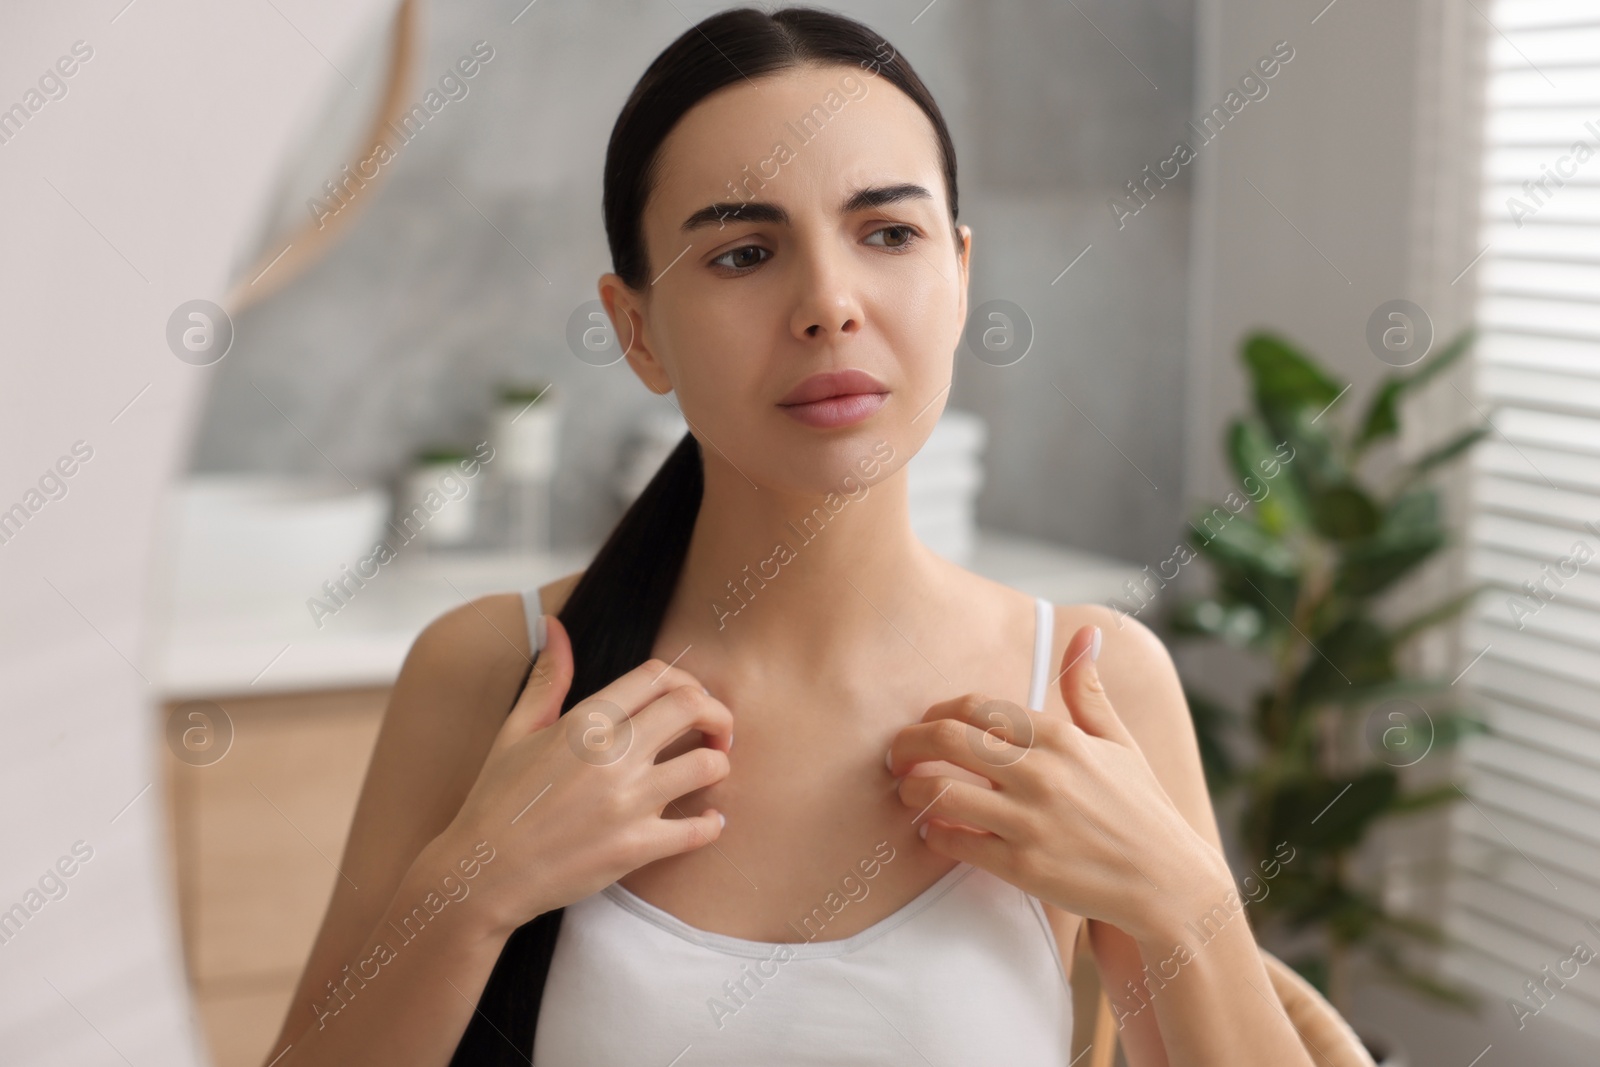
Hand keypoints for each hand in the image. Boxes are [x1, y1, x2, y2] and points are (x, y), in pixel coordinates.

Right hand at [439, 614, 733, 939]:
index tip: (690, 701)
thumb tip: (553, 625)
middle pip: (693, 707)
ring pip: (707, 766)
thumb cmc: (497, 799)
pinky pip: (697, 830)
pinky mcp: (635, 848)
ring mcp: (626, 803)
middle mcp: (610, 756)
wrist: (482, 874)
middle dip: (716, 715)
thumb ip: (548, 678)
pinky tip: (707, 821)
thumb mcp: (517, 731)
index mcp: (584, 721)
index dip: (686, 682)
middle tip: (716, 732)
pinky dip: (711, 825)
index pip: (658, 676)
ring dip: (717, 764)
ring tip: (709, 770)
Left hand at [885, 624, 1226, 944]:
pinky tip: (934, 831)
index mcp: (1061, 737)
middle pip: (947, 740)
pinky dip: (934, 834)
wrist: (1169, 884)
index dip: (938, 713)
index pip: (975, 707)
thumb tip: (1087, 633)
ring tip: (909, 793)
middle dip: (908, 743)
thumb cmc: (1142, 810)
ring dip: (912, 790)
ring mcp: (1030, 821)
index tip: (927, 725)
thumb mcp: (1119, 743)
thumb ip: (1089, 690)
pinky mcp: (1023, 867)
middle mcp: (1042, 773)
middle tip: (896, 755)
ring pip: (940, 792)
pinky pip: (955, 842)